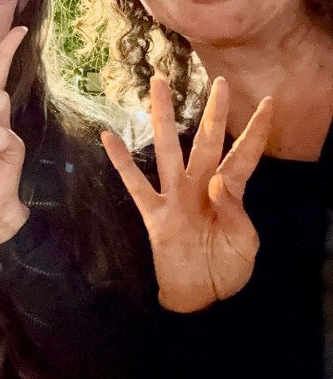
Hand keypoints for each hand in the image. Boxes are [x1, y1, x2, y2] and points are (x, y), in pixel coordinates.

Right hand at [102, 76, 272, 311]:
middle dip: (212, 112)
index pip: (245, 154)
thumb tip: (217, 182)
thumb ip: (236, 212)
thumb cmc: (227, 270)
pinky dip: (122, 162)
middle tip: (216, 80)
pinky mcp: (153, 213)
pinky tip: (109, 138)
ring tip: (158, 86)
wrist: (201, 298)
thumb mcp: (245, 244)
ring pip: (168, 149)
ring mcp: (175, 196)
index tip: (268, 101)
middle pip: (206, 140)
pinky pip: (135, 183)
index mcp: (228, 192)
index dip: (256, 130)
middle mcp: (200, 185)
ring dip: (163, 118)